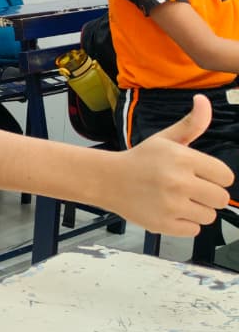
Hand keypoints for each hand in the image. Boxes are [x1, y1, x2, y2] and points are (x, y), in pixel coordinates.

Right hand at [114, 95, 233, 236]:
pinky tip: (169, 211)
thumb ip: (191, 124)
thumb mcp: (165, 139)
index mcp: (182, 158)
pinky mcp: (164, 225)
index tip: (199, 175)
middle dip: (207, 194)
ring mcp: (171, 205)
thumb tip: (203, 101)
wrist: (106, 180)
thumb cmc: (140, 160)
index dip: (214, 176)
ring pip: (209, 216)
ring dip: (197, 210)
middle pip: (221, 198)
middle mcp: (178, 182)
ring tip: (177, 200)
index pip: (225, 176)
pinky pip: (194, 230)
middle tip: (188, 189)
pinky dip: (184, 224)